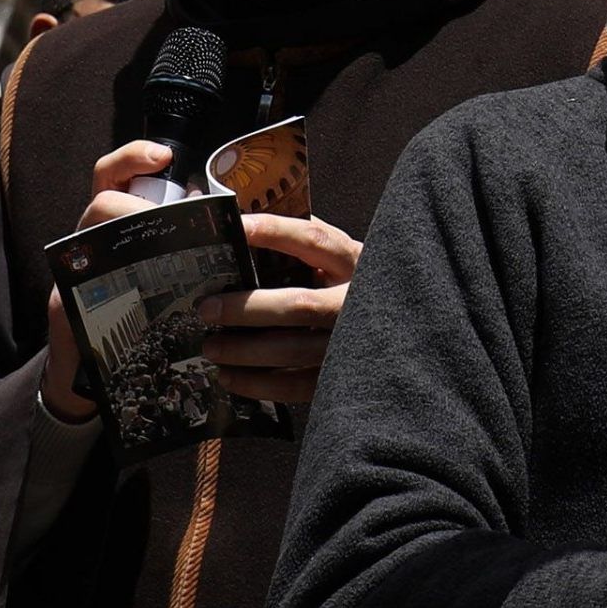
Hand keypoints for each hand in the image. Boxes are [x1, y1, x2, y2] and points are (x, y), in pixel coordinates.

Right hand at [41, 138, 198, 423]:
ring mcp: (75, 269)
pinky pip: (73, 285)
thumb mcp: (152, 272)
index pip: (113, 175)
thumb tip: (224, 224)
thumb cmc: (132, 313)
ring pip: (89, 237)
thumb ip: (175, 246)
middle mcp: (90, 239)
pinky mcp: (63, 302)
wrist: (89, 367)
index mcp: (114, 224)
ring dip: (124, 241)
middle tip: (168, 225)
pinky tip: (132, 306)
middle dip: (136, 207)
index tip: (164, 155)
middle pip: (102, 201)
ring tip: (156, 257)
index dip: (133, 157)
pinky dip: (104, 290)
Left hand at [195, 216, 361, 403]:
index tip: (237, 227)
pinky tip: (230, 377)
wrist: (399, 327)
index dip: (274, 231)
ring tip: (211, 345)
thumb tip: (244, 222)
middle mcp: (354, 302)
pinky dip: (257, 384)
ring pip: (291, 349)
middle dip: (246, 308)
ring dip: (244, 350)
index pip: (313, 239)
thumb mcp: (342, 258)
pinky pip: (294, 386)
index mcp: (354, 262)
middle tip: (207, 308)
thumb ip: (305, 242)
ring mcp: (350, 343)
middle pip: (298, 304)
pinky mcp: (341, 377)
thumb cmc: (355, 286)